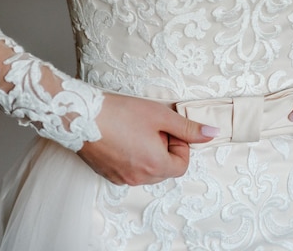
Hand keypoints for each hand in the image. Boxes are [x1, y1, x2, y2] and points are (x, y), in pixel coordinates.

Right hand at [77, 92, 218, 185]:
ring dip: (148, 152)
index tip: (168, 129)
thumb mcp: (160, 115)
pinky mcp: (106, 174)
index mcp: (155, 166)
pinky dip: (131, 156)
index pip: (182, 165)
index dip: (180, 145)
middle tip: (151, 127)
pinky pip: (129, 170)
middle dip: (164, 149)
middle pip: (165, 169)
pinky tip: (121, 136)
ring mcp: (121, 178)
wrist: (79, 115)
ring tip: (135, 130)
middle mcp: (138, 178)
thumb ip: (188, 128)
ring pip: (147, 170)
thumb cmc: (120, 113)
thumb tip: (212, 134)